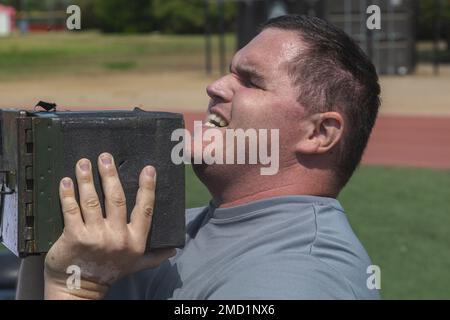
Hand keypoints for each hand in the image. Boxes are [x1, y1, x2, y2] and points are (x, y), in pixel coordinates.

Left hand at [44, 153, 175, 299]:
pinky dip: (67, 194)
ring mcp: (94, 236)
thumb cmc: (110, 272)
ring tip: (83, 163)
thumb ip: (155, 256)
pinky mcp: (74, 236)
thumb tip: (175, 249)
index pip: (145, 210)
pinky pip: (71, 210)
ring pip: (91, 200)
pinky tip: (65, 181)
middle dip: (110, 175)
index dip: (148, 188)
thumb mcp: (136, 265)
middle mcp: (117, 237)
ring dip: (86, 179)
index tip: (148, 169)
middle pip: (116, 199)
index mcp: (135, 240)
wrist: (80, 288)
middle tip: (106, 157)